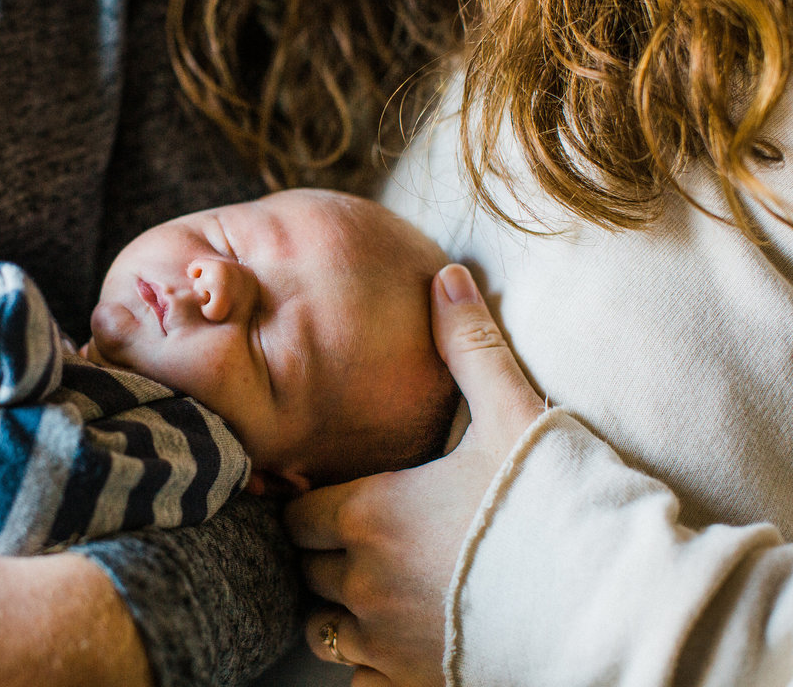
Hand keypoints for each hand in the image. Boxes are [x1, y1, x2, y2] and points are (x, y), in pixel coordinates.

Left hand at [284, 264, 544, 684]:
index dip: (313, 503)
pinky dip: (367, 664)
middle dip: (323, 553)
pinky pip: (359, 681)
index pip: (298, 513)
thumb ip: (470, 345)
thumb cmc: (562, 504)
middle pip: (305, 569)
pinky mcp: (419, 685)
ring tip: (377, 587)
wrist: (622, 606)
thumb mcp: (515, 413)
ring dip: (338, 607)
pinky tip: (403, 639)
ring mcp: (389, 644)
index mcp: (370, 515)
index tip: (339, 496)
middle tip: (361, 537)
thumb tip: (447, 275)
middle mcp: (365, 583)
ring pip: (323, 628)